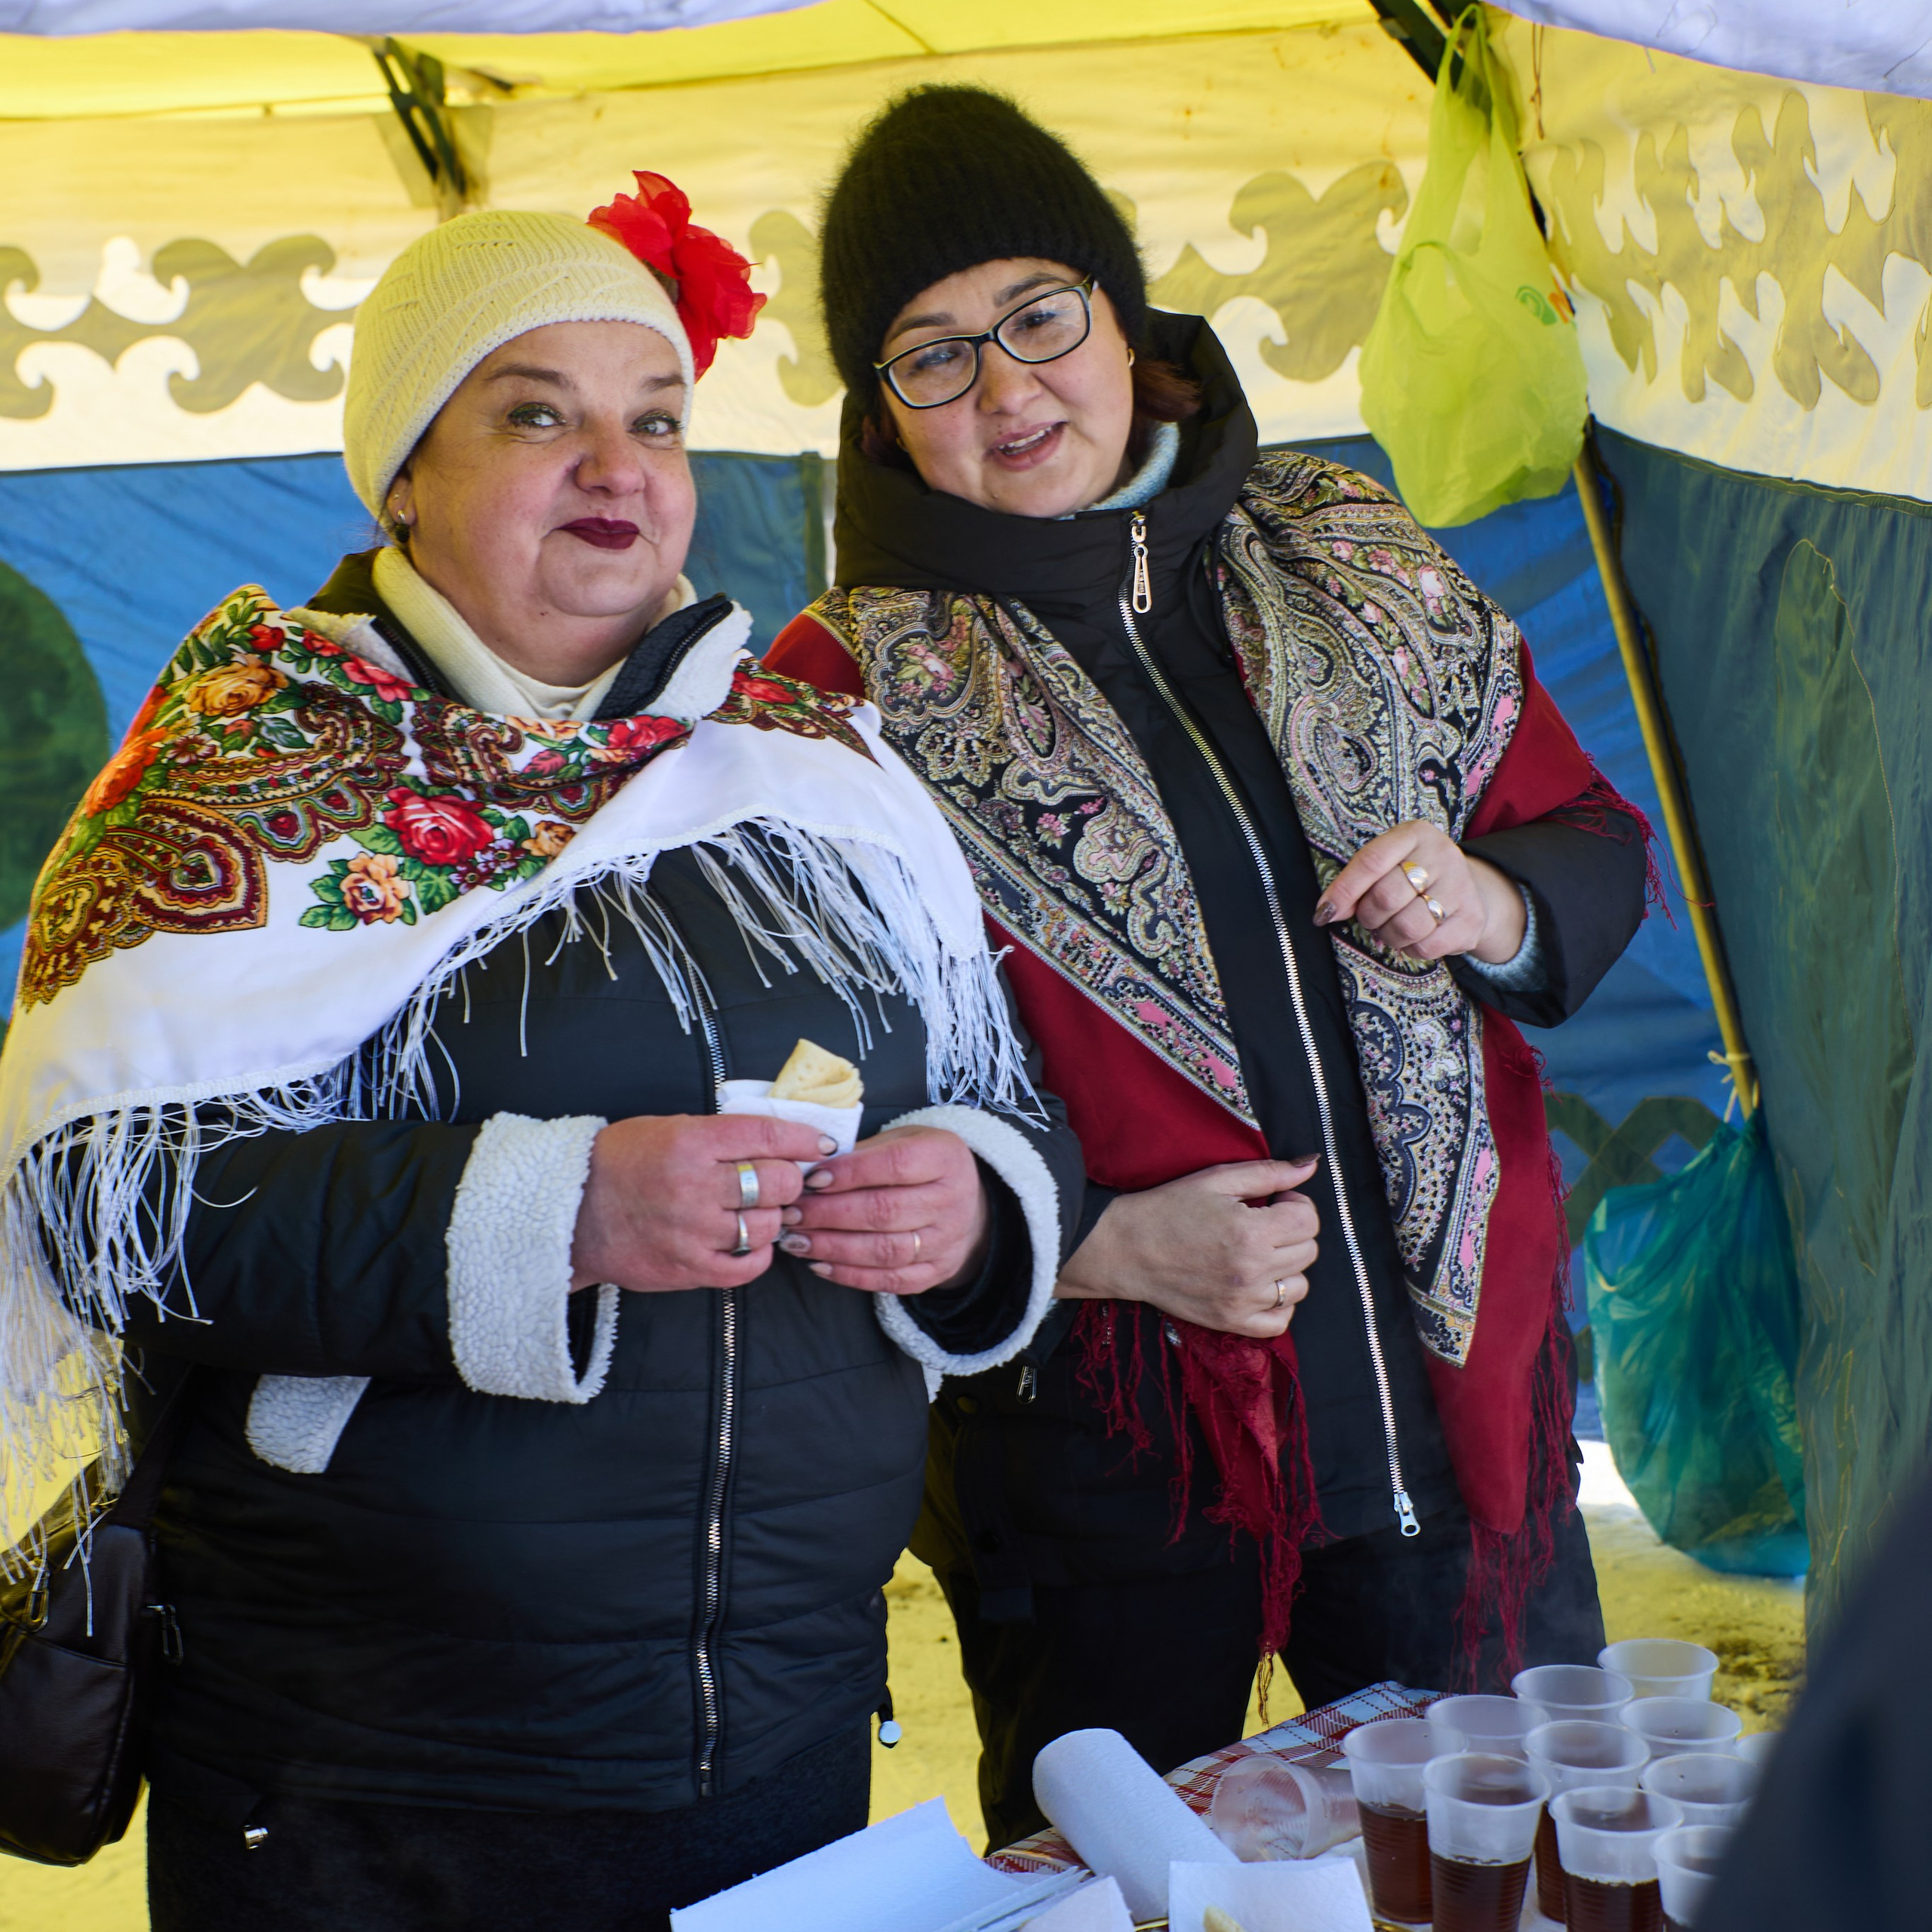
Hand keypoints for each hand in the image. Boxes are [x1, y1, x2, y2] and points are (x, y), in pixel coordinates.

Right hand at [571, 1113, 830, 1291]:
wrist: (572, 1211)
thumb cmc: (624, 1162)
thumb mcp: (671, 1128)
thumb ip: (724, 1135)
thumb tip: (783, 1140)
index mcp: (691, 1142)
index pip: (770, 1137)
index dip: (805, 1140)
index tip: (820, 1145)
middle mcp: (695, 1186)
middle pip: (779, 1182)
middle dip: (790, 1179)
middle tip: (783, 1180)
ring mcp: (693, 1231)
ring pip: (768, 1224)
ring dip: (771, 1217)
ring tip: (755, 1210)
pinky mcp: (689, 1268)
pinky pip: (748, 1266)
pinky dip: (758, 1254)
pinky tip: (748, 1241)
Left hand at [779, 1126, 989, 1296]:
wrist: (965, 1202)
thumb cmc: (919, 1164)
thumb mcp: (901, 1140)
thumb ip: (861, 1152)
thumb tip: (807, 1170)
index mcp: (944, 1157)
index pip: (895, 1165)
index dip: (850, 1173)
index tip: (811, 1179)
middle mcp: (952, 1200)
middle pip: (885, 1211)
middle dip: (829, 1214)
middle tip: (791, 1214)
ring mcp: (948, 1240)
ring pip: (885, 1251)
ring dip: (834, 1248)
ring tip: (796, 1241)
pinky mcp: (938, 1271)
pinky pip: (892, 1280)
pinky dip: (852, 1276)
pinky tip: (820, 1265)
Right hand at [1056, 1159, 1319, 1337]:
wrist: (1125, 1248)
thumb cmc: (1168, 1208)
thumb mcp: (1217, 1180)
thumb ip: (1269, 1173)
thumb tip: (1310, 1165)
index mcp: (1251, 1231)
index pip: (1308, 1220)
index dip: (1295, 1203)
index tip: (1274, 1201)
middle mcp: (1252, 1270)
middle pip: (1308, 1251)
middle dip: (1292, 1232)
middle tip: (1263, 1223)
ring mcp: (1242, 1301)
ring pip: (1299, 1286)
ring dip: (1286, 1267)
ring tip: (1259, 1253)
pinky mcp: (1230, 1321)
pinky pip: (1280, 1322)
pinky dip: (1278, 1304)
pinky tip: (1259, 1284)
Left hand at [1313, 820, 1524, 963]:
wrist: (1468, 889)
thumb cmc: (1414, 875)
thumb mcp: (1387, 865)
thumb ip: (1357, 882)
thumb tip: (1327, 912)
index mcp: (1415, 834)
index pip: (1372, 862)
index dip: (1344, 891)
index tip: (1324, 913)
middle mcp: (1442, 855)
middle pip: (1386, 897)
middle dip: (1368, 916)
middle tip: (1371, 917)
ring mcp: (1461, 887)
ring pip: (1407, 926)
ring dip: (1389, 935)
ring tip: (1391, 928)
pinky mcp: (1471, 920)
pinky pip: (1426, 947)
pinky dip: (1410, 948)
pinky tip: (1414, 937)